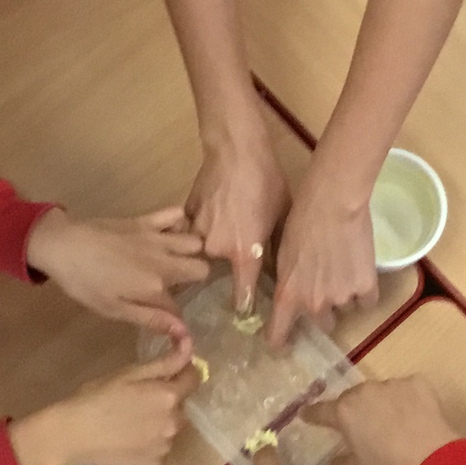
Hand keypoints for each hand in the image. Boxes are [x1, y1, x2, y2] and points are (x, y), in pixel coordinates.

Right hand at [9, 342, 194, 464]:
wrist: (72, 436)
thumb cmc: (96, 398)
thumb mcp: (128, 373)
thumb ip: (164, 362)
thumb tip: (189, 346)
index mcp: (169, 396)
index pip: (194, 379)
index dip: (184, 372)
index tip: (169, 372)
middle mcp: (174, 424)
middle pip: (180, 406)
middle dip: (167, 400)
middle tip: (137, 400)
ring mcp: (164, 448)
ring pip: (169, 430)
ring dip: (158, 424)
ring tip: (129, 423)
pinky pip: (158, 450)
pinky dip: (148, 445)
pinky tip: (126, 442)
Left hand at [26, 207, 210, 337]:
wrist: (63, 246)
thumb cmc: (85, 284)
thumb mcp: (114, 310)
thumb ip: (152, 320)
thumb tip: (185, 335)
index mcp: (155, 287)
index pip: (180, 307)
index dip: (176, 317)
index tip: (169, 319)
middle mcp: (164, 261)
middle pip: (202, 269)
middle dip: (196, 278)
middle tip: (178, 284)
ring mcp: (157, 238)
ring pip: (196, 242)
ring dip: (193, 251)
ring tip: (179, 259)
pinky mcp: (146, 220)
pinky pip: (176, 214)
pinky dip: (181, 222)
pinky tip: (170, 233)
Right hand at [185, 130, 289, 311]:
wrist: (236, 149)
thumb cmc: (267, 182)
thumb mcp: (281, 217)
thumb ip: (273, 248)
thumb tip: (277, 270)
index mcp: (243, 254)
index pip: (240, 296)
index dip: (244, 308)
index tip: (246, 315)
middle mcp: (215, 249)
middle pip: (214, 273)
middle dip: (221, 271)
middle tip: (233, 257)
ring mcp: (195, 231)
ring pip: (200, 252)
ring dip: (208, 249)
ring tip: (222, 233)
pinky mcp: (185, 213)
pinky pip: (190, 230)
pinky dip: (199, 228)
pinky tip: (213, 214)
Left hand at [269, 179, 379, 346]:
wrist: (332, 204)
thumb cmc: (300, 221)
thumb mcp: (282, 255)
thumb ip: (287, 280)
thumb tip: (290, 291)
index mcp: (288, 297)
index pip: (279, 335)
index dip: (281, 342)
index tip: (285, 343)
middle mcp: (315, 305)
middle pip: (324, 324)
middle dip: (325, 311)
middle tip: (327, 288)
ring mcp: (342, 298)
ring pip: (346, 309)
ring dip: (345, 295)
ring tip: (344, 268)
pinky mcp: (366, 287)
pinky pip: (367, 300)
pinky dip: (364, 289)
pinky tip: (360, 269)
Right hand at [307, 377, 457, 464]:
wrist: (431, 455)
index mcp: (344, 412)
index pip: (320, 410)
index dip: (312, 414)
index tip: (305, 414)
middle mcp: (363, 391)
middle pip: (352, 398)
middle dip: (353, 409)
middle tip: (362, 426)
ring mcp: (391, 384)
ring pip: (379, 391)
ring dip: (380, 403)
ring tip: (393, 423)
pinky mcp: (415, 382)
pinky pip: (405, 388)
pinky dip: (407, 399)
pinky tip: (414, 416)